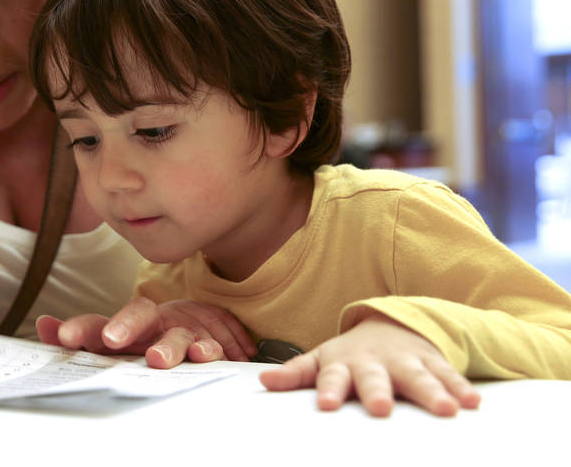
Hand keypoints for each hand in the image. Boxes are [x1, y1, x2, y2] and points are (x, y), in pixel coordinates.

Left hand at [37, 297, 255, 366]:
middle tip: (110, 339)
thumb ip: (79, 336)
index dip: (82, 328)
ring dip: (167, 345)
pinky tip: (204, 355)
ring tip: (157, 359)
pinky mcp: (206, 342)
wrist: (196, 320)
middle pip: (138, 316)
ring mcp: (179, 332)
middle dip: (124, 325)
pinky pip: (210, 345)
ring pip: (175, 335)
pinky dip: (208, 349)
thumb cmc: (143, 337)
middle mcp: (150, 325)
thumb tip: (43, 325)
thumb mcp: (111, 341)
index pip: (98, 323)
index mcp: (122, 328)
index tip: (64, 337)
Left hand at [258, 313, 481, 416]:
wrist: (391, 324)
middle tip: (381, 408)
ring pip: (419, 378)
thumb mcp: (321, 359)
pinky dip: (461, 388)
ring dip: (432, 393)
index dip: (330, 390)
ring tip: (446, 411)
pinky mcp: (433, 363)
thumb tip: (263, 380)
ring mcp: (406, 362)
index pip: (333, 377)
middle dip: (378, 392)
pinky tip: (473, 403)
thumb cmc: (351, 354)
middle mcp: (376, 362)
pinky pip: (449, 376)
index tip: (328, 405)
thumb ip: (295, 372)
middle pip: (376, 378)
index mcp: (344, 364)